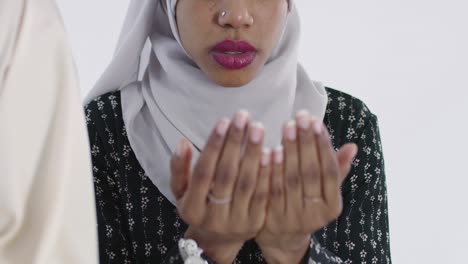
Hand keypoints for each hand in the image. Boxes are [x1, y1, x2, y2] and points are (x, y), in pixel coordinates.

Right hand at [170, 111, 271, 263]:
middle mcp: (212, 218)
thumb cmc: (198, 207)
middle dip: (235, 143)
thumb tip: (182, 142)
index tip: (223, 121)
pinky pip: (263, 195)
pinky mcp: (255, 223)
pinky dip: (268, 172)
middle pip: (226, 175)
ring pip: (246, 184)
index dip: (213, 146)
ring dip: (254, 153)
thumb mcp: (181, 191)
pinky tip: (272, 151)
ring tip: (258, 128)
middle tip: (243, 117)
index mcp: (192, 209)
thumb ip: (179, 168)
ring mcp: (236, 223)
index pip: (203, 172)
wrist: (217, 240)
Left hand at [256, 110, 357, 263]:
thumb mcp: (324, 192)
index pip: (329, 170)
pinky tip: (269, 149)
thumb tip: (353, 146)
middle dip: (305, 142)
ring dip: (289, 151)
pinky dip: (271, 169)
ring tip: (287, 127)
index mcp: (332, 206)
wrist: (281, 238)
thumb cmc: (306, 205)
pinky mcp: (271, 219)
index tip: (316, 121)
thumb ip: (336, 169)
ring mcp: (292, 218)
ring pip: (291, 180)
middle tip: (300, 117)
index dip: (322, 145)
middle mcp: (315, 214)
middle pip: (310, 173)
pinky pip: (271, 190)